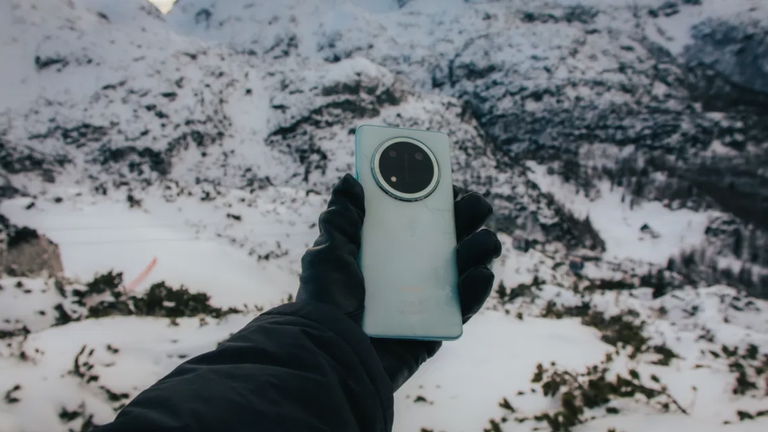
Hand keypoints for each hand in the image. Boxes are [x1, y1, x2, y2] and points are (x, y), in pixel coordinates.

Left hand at [296, 174, 500, 389]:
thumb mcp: (328, 254)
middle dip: (466, 219)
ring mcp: (423, 301)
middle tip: (477, 206)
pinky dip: (476, 291)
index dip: (437, 203)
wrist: (330, 354)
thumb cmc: (325, 304)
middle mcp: (407, 274)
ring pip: (462, 270)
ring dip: (479, 250)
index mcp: (384, 252)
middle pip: (447, 241)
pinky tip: (481, 273)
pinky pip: (462, 308)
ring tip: (486, 240)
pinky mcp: (434, 329)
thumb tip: (350, 181)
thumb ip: (341, 219)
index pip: (416, 221)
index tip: (450, 185)